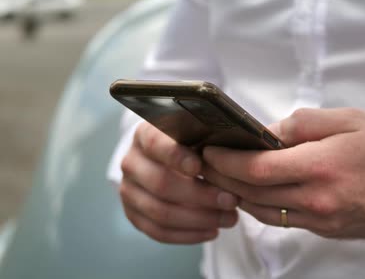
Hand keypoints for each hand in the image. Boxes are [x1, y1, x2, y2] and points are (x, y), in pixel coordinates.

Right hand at [119, 122, 239, 243]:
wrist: (169, 161)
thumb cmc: (192, 145)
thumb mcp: (198, 135)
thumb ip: (207, 143)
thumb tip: (229, 160)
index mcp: (145, 134)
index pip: (155, 143)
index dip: (176, 156)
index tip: (199, 167)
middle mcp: (132, 162)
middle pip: (161, 183)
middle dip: (201, 195)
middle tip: (231, 200)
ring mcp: (129, 190)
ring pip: (161, 212)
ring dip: (200, 219)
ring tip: (229, 218)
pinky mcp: (133, 214)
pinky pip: (159, 231)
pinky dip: (189, 234)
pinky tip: (213, 231)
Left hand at [202, 108, 364, 238]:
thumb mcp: (349, 119)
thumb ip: (303, 123)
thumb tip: (267, 133)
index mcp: (320, 166)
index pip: (256, 168)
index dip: (226, 160)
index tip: (210, 150)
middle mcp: (316, 199)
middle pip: (252, 193)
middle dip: (222, 178)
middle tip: (205, 164)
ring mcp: (320, 220)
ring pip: (263, 212)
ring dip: (237, 196)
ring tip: (221, 178)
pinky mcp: (326, 230)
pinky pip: (283, 221)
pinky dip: (261, 207)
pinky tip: (254, 193)